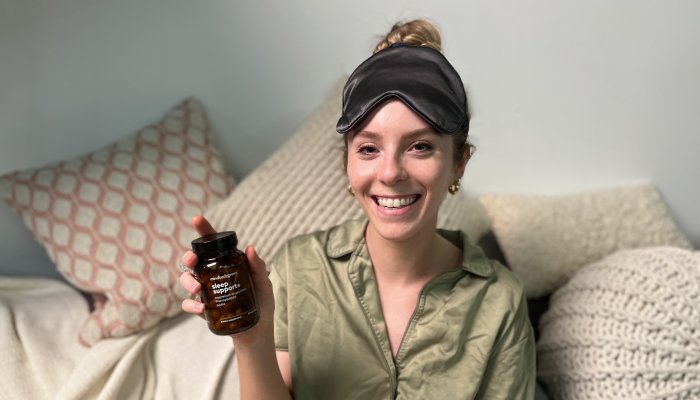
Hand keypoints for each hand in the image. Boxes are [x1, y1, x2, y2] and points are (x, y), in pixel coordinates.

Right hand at [179, 215, 275, 344]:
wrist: (258, 332)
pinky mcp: (203, 309)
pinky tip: (201, 309)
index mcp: (228, 263)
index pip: (214, 245)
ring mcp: (206, 291)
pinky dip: (191, 305)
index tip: (197, 219)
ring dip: (188, 281)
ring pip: (187, 279)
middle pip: (194, 260)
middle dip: (189, 256)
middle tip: (193, 260)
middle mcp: (213, 274)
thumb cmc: (262, 303)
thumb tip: (251, 248)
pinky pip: (189, 304)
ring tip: (198, 290)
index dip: (204, 231)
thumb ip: (258, 267)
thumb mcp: (264, 284)